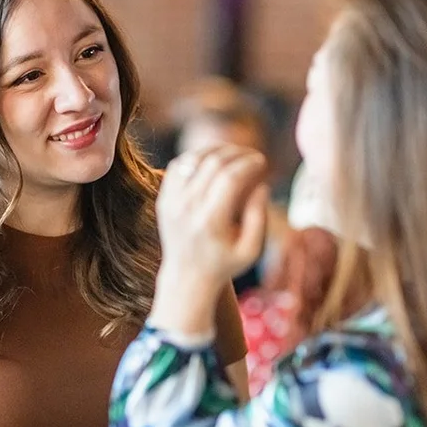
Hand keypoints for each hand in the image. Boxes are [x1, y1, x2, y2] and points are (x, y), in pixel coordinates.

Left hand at [158, 145, 270, 288]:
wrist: (187, 277)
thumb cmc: (225, 263)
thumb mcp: (251, 249)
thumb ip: (259, 216)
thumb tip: (261, 184)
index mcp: (210, 221)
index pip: (230, 178)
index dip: (249, 163)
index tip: (262, 161)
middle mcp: (187, 209)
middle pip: (213, 164)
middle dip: (237, 153)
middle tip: (251, 154)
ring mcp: (172, 203)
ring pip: (193, 159)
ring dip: (217, 150)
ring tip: (235, 153)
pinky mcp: (164, 199)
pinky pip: (178, 166)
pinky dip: (197, 157)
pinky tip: (213, 160)